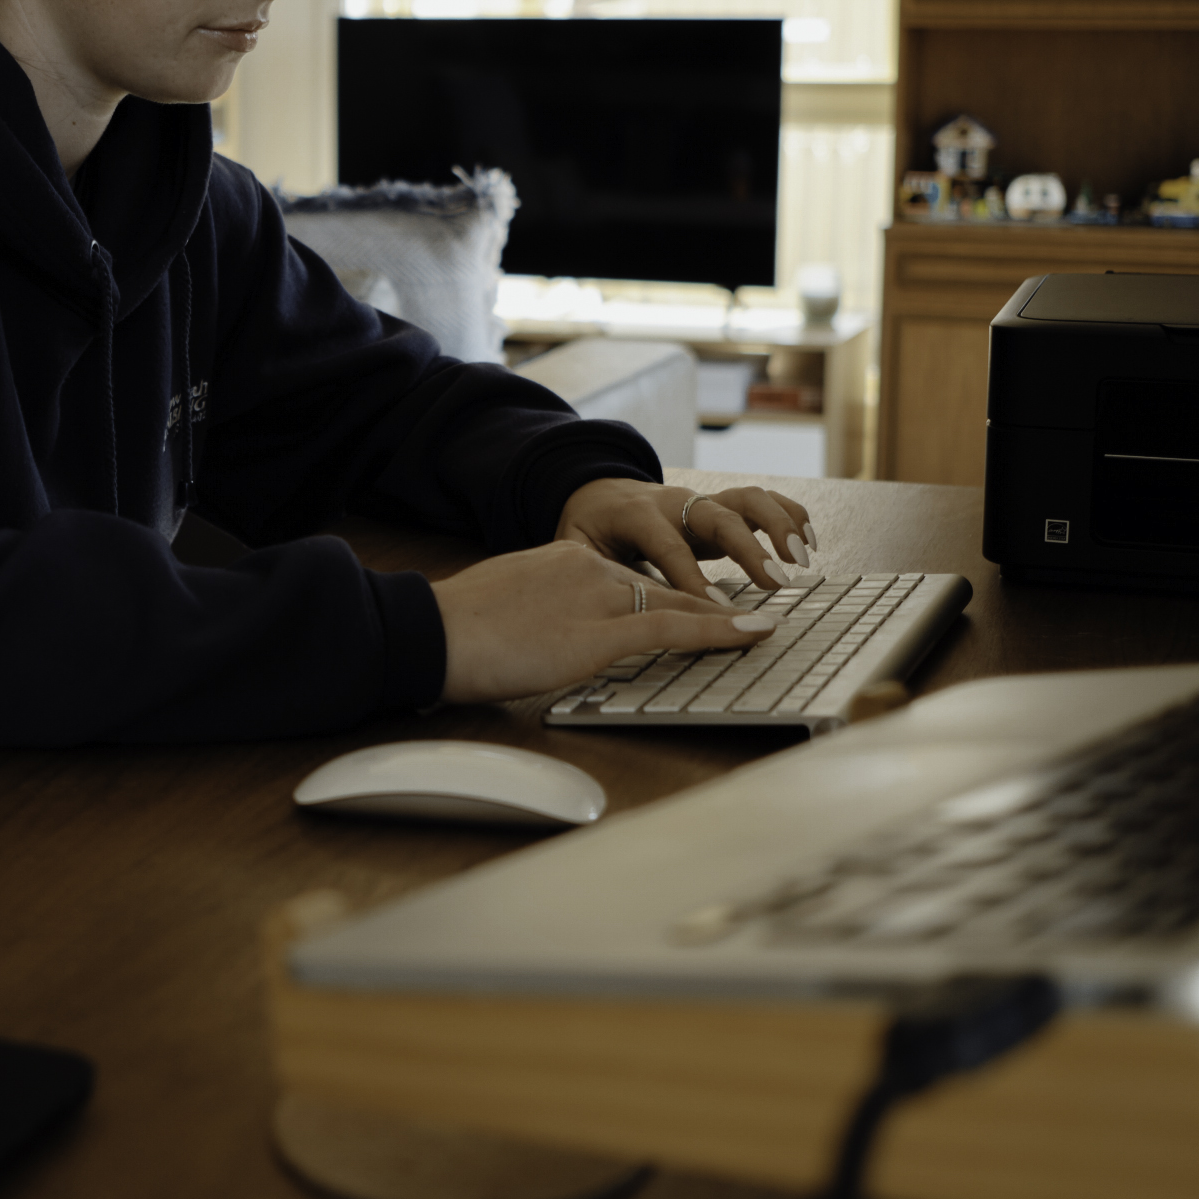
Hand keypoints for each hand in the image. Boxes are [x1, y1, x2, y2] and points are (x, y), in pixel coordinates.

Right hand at [430, 541, 778, 705]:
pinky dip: (721, 630)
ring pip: (678, 603)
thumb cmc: (455, 633)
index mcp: (563, 560)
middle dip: (710, 607)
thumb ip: (540, 616)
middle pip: (663, 588)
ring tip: (767, 629)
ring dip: (726, 620)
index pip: (632, 580)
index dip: (673, 597)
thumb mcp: (506, 612)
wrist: (431, 633)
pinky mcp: (600, 631)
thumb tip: (548, 638)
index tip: (700, 608)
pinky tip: (754, 633)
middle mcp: (587, 568)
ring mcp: (596, 596)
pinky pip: (674, 626)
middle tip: (754, 620)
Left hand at [555, 478, 819, 599]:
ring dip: (778, 525)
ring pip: (747, 497)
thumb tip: (600, 604)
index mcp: (635, 514)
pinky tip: (809, 541)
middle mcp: (673, 501)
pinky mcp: (720, 504)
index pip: (668, 546)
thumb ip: (589, 568)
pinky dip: (789, 514)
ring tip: (802, 560)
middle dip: (749, 549)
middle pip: (717, 517)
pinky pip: (761, 500)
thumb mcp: (574, 545)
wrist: (597, 490)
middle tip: (776, 583)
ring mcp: (700, 500)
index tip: (715, 606)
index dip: (691, 576)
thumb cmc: (587, 528)